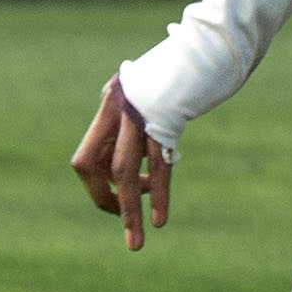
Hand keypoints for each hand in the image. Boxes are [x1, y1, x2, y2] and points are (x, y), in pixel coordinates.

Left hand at [72, 77, 177, 248]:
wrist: (205, 49)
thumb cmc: (179, 74)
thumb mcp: (147, 97)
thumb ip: (137, 125)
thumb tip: (139, 164)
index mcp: (109, 107)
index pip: (86, 160)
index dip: (97, 188)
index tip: (118, 202)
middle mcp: (118, 113)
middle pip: (99, 168)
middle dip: (108, 204)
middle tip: (128, 235)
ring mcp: (140, 117)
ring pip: (127, 172)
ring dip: (130, 210)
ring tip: (137, 243)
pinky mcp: (166, 120)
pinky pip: (160, 164)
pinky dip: (160, 194)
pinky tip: (160, 219)